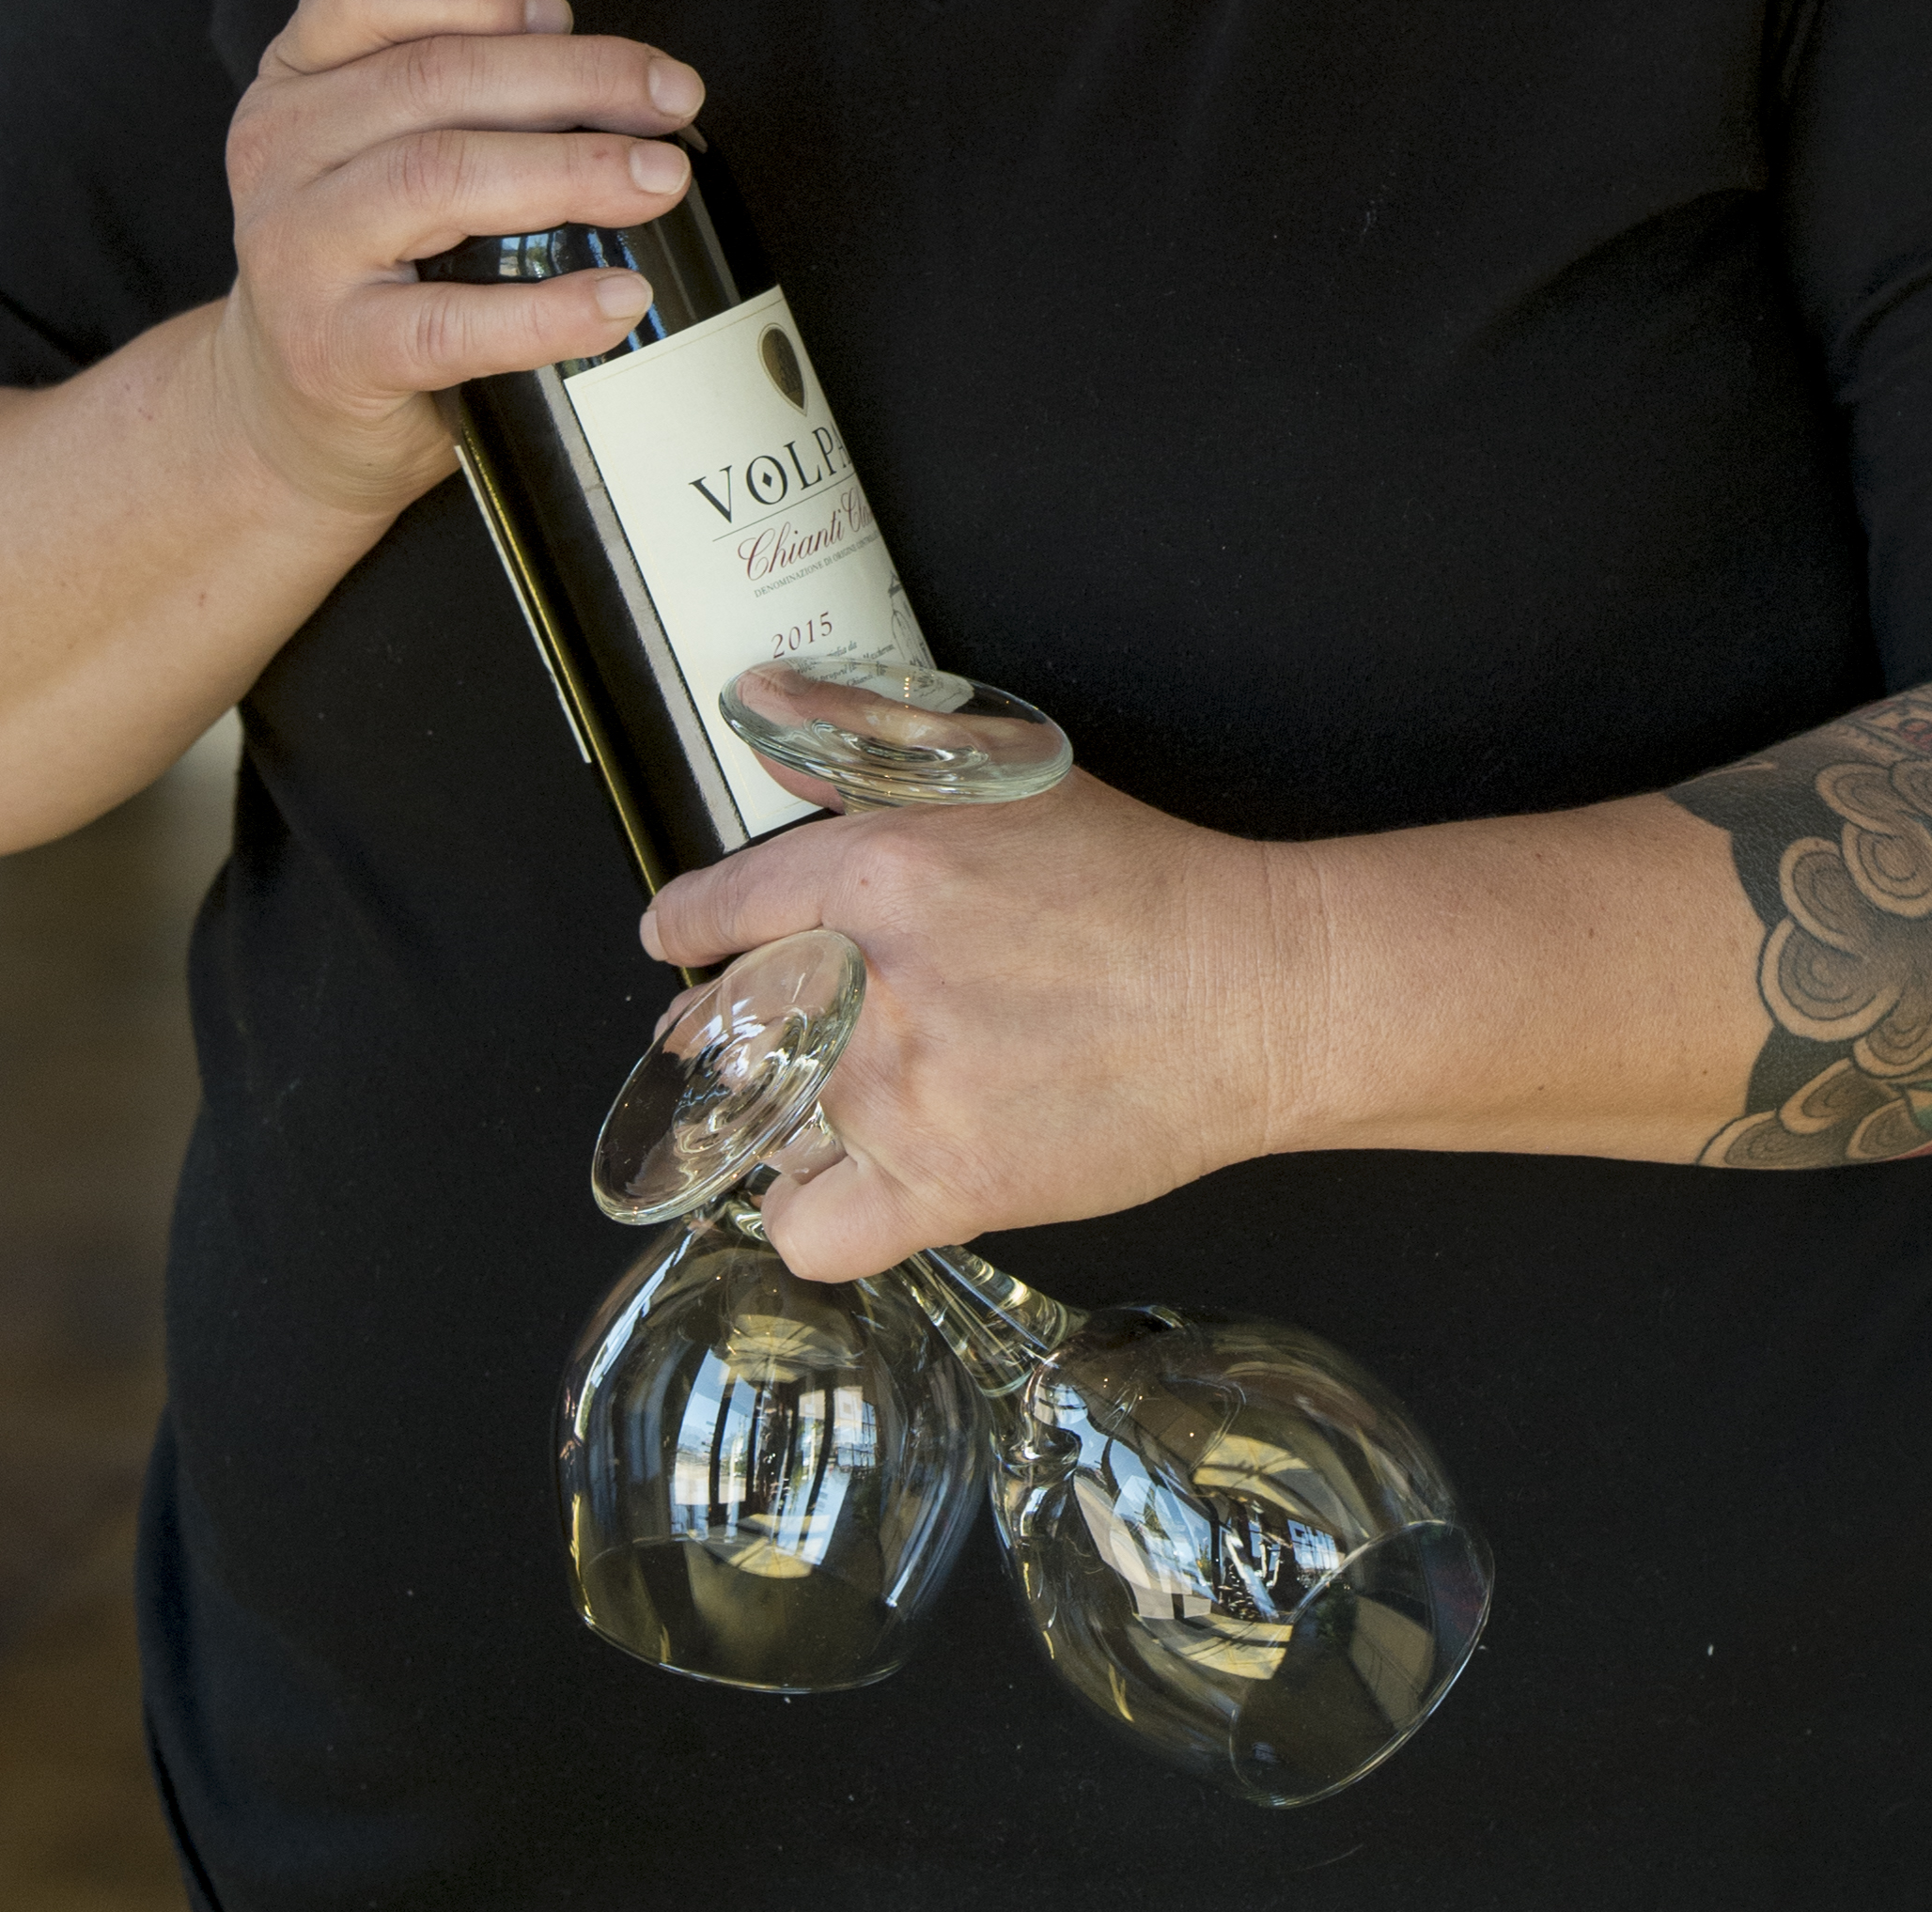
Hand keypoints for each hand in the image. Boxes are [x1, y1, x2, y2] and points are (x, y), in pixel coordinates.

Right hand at [214, 0, 700, 522]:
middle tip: (673, 99)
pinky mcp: (333, 349)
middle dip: (576, 79)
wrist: (296, 401)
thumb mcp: (400, 116)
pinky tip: (618, 297)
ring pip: (440, 178)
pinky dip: (546, 311)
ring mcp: (295, 250)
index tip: (567, 9)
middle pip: (434, 78)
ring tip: (661, 179)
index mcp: (299, 72)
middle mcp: (280, 147)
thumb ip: (465, 6)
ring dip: (572, 171)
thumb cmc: (374, 244)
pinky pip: (450, 323)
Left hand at [641, 771, 1310, 1280]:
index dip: (689, 928)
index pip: (718, 910)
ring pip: (769, 1121)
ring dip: (795, 1106)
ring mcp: (904, 1096)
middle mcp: (873, 986)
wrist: (1251, 993)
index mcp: (878, 872)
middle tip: (785, 1020)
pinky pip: (808, 1232)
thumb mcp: (998, 775)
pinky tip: (845, 1176)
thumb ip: (861, 738)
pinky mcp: (945, 1189)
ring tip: (859, 1088)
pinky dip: (809, 1211)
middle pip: (731, 1020)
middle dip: (741, 1019)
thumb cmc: (1136, 881)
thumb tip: (761, 700)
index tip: (680, 942)